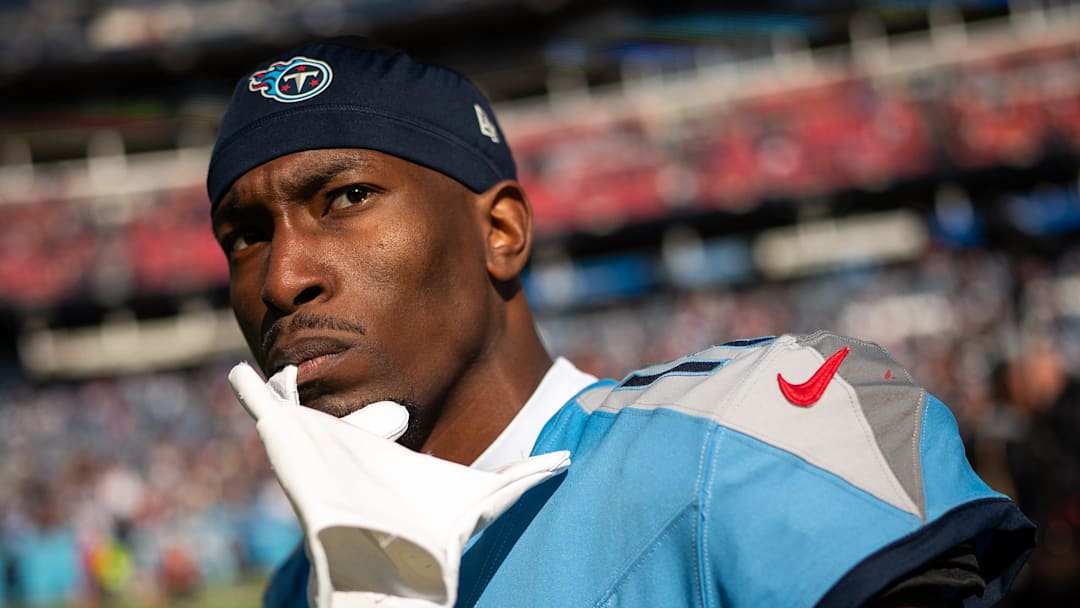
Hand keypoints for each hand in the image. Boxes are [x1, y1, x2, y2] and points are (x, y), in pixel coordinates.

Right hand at [228, 362, 569, 607]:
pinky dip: (250, 390)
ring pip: (298, 407)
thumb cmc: (432, 531)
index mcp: (386, 456)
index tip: (392, 398)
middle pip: (335, 412)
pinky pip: (264, 410)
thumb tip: (565, 460)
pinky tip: (242, 371)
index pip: (376, 422)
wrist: (395, 558)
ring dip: (288, 386)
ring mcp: (317, 446)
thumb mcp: (483, 492)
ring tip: (287, 357)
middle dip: (328, 389)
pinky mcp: (292, 445)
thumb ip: (521, 477)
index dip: (377, 412)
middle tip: (326, 359)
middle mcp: (349, 450)